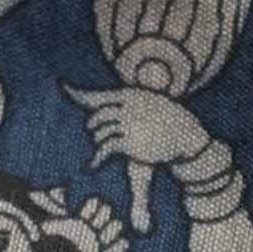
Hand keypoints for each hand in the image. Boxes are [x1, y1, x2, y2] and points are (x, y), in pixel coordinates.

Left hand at [66, 84, 207, 170]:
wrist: (187, 137)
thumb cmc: (169, 121)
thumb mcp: (150, 105)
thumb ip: (129, 105)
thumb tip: (111, 107)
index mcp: (132, 95)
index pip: (100, 96)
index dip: (79, 93)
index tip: (65, 87)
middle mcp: (128, 107)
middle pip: (98, 116)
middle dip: (94, 126)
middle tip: (96, 132)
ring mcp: (129, 124)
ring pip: (100, 132)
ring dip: (99, 141)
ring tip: (106, 147)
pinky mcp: (130, 142)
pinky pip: (106, 148)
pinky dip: (97, 157)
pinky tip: (93, 164)